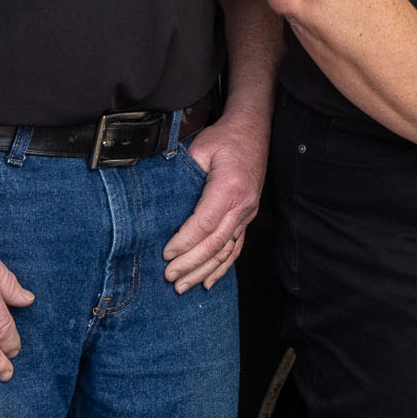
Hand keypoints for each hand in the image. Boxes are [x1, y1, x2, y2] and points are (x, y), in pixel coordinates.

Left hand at [164, 107, 268, 292]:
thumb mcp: (201, 147)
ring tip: (183, 286)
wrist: (253, 130)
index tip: (165, 253)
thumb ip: (185, 172)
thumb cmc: (225, 137)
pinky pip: (236, 248)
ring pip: (226, 251)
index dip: (184, 242)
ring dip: (203, 271)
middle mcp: (242, 205)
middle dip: (190, 264)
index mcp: (229, 188)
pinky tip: (208, 281)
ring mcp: (247, 213)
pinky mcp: (247, 216)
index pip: (204, 224)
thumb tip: (163, 195)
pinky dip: (222, 267)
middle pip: (215, 244)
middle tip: (169, 277)